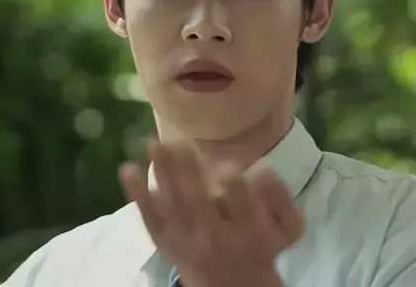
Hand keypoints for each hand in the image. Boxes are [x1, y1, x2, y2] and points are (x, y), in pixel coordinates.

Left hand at [118, 140, 303, 286]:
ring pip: (170, 207)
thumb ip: (281, 198)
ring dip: (161, 174)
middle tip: (180, 143)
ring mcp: (186, 242)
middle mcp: (214, 239)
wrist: (235, 284)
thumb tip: (262, 170)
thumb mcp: (288, 228)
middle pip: (198, 204)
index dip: (236, 189)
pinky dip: (137, 195)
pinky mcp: (166, 243)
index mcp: (249, 234)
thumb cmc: (262, 245)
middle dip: (188, 173)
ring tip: (154, 143)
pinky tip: (128, 168)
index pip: (243, 211)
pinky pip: (149, 219)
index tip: (228, 165)